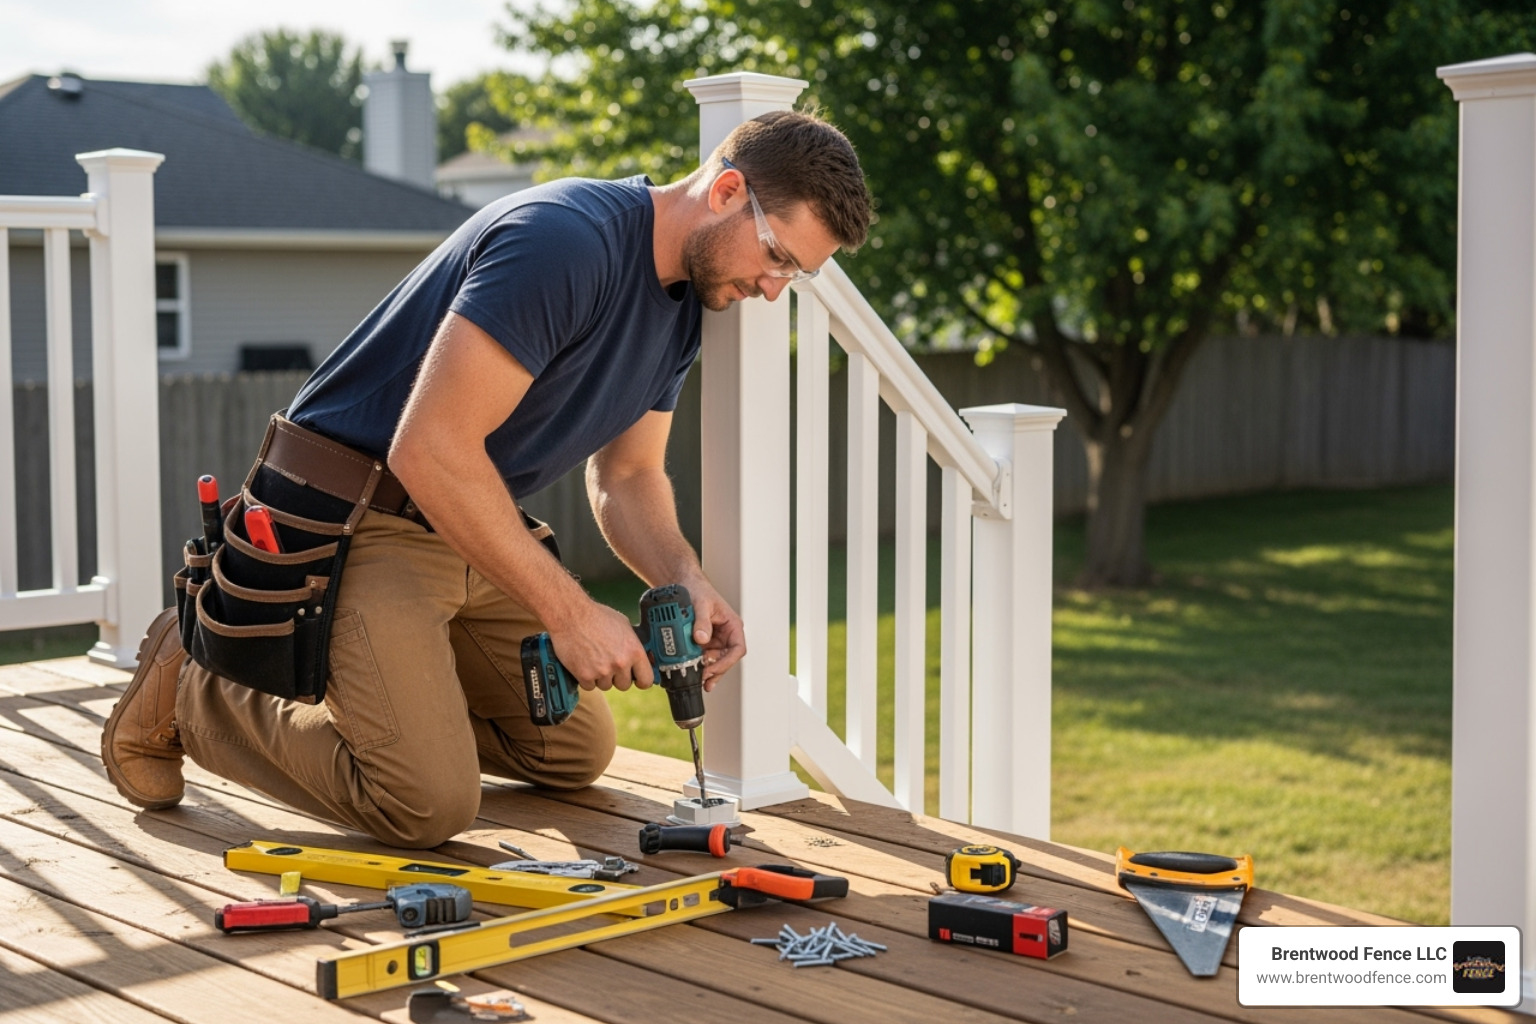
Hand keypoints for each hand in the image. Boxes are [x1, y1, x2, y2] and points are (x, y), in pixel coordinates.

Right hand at [548, 600, 653, 691]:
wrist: (571, 615)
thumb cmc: (596, 616)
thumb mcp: (623, 625)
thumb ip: (632, 643)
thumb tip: (640, 655)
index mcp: (634, 651)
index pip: (646, 679)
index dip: (641, 680)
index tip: (636, 678)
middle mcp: (620, 663)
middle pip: (624, 685)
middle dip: (618, 677)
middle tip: (609, 664)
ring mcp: (602, 671)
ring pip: (606, 686)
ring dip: (601, 677)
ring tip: (594, 659)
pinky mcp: (585, 675)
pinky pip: (590, 686)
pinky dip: (586, 678)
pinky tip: (583, 662)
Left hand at [680, 576, 745, 690]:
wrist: (684, 585)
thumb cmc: (698, 590)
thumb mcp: (701, 604)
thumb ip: (702, 621)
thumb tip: (701, 638)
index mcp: (732, 625)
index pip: (737, 648)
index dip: (727, 661)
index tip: (713, 667)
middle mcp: (726, 635)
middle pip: (726, 659)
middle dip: (715, 670)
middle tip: (703, 677)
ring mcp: (714, 641)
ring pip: (714, 662)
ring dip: (706, 671)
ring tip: (698, 679)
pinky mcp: (702, 644)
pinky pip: (703, 658)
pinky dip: (698, 666)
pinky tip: (694, 674)